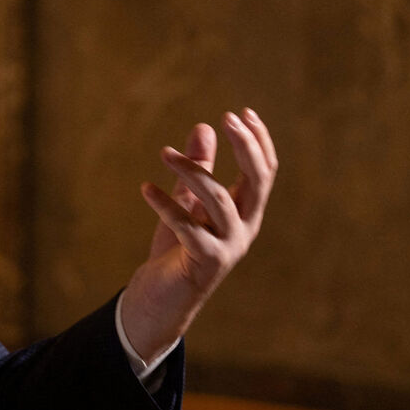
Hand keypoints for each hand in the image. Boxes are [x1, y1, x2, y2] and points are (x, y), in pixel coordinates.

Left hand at [120, 108, 276, 361]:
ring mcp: (228, 246)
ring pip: (218, 199)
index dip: (259, 141)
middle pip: (258, 181)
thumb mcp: (188, 202)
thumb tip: (204, 128)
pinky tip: (144, 188)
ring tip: (164, 152)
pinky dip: (165, 206)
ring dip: (192, 171)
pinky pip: (187, 227)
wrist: (161, 298)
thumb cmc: (176, 249)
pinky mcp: (206, 262)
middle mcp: (244, 227)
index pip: (265, 171)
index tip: (243, 111)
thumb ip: (200, 169)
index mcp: (244, 211)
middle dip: (246, 147)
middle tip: (227, 118)